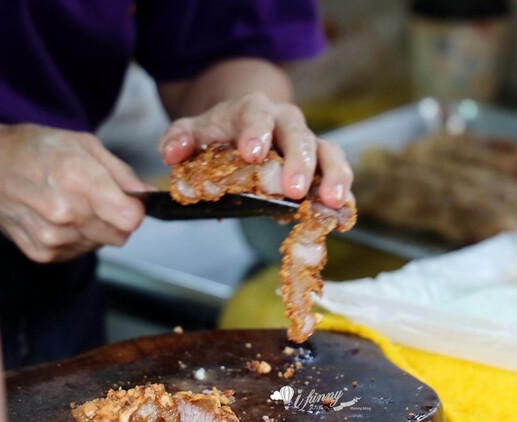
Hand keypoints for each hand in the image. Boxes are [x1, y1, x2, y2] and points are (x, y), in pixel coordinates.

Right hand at [0, 119, 148, 262]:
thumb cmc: (34, 150)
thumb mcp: (83, 145)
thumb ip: (121, 173)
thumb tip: (148, 195)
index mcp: (78, 180)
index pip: (131, 218)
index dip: (136, 210)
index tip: (129, 200)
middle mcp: (65, 213)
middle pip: (120, 235)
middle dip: (119, 219)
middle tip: (99, 199)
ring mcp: (51, 237)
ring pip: (101, 244)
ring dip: (97, 228)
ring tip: (74, 204)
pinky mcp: (42, 252)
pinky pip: (80, 252)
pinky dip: (78, 237)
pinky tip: (61, 217)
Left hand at [158, 92, 352, 208]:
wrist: (248, 125)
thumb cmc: (221, 133)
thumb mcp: (193, 132)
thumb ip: (180, 139)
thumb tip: (171, 153)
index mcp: (251, 111)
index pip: (255, 113)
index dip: (256, 131)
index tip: (252, 153)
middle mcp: (286, 122)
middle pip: (299, 134)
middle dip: (298, 162)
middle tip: (293, 190)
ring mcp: (308, 144)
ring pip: (329, 152)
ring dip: (333, 176)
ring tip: (331, 202)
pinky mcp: (322, 166)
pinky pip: (339, 175)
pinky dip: (343, 194)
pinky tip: (344, 215)